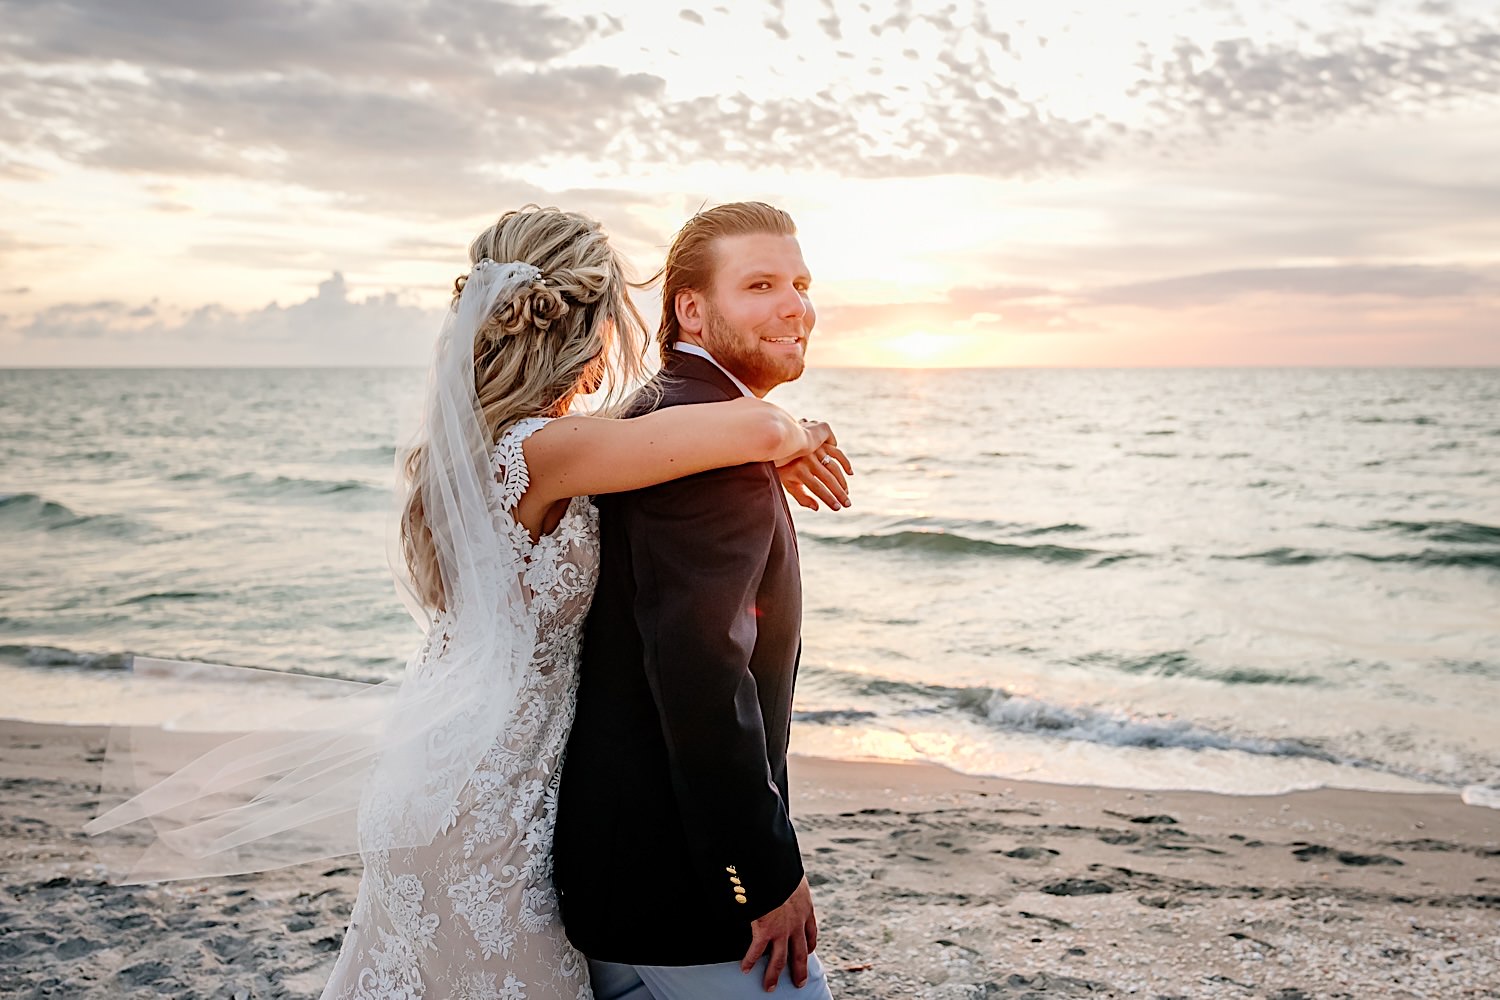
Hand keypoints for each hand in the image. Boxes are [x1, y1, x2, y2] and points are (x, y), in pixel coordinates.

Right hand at [741, 876, 818, 991]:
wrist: (776, 870)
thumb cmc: (784, 865)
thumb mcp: (794, 873)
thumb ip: (791, 879)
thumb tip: (786, 871)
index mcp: (806, 908)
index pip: (811, 932)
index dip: (810, 945)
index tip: (809, 953)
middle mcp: (797, 923)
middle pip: (800, 953)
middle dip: (799, 970)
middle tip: (799, 983)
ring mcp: (782, 930)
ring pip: (779, 960)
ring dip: (773, 975)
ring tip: (769, 987)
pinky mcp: (765, 930)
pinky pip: (756, 951)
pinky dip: (749, 961)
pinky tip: (744, 969)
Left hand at [777, 420, 852, 510]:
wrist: (777, 443)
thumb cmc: (782, 468)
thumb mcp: (787, 483)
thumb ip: (801, 496)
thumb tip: (817, 507)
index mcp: (799, 471)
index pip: (818, 488)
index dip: (828, 499)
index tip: (837, 508)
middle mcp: (808, 460)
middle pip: (828, 479)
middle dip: (839, 493)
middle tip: (847, 504)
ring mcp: (816, 451)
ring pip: (834, 468)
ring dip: (842, 481)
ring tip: (846, 493)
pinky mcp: (822, 444)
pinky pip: (837, 453)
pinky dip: (845, 462)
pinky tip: (850, 473)